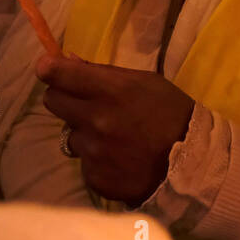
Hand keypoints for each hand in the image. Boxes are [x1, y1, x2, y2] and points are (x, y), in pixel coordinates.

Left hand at [37, 54, 195, 206]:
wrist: (193, 163)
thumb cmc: (171, 112)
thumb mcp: (144, 82)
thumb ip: (103, 73)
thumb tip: (66, 61)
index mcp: (111, 91)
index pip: (60, 75)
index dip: (49, 69)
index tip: (47, 68)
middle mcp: (96, 120)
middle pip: (52, 102)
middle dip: (65, 98)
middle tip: (85, 104)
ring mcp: (94, 152)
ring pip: (70, 136)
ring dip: (85, 133)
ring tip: (113, 138)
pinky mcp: (95, 178)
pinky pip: (84, 163)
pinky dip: (97, 160)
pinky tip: (118, 159)